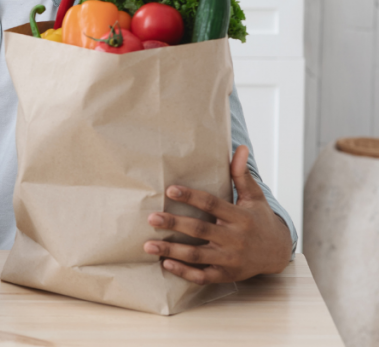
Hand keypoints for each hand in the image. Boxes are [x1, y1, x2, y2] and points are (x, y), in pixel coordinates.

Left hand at [143, 145, 292, 283]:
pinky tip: (165, 264)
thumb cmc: (260, 220)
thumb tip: (239, 148)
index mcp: (240, 217)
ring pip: (198, 255)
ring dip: (172, 251)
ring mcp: (231, 259)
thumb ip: (242, 175)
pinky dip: (184, 272)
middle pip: (200, 230)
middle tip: (151, 218)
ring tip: (148, 245)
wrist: (278, 253)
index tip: (169, 189)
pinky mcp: (226, 275)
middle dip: (174, 224)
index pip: (212, 204)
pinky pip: (203, 276)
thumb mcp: (254, 197)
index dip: (191, 196)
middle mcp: (235, 239)